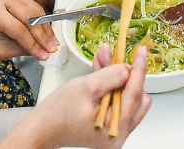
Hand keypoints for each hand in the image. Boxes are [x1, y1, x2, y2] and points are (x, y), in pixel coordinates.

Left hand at [0, 0, 58, 60]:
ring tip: (52, 42)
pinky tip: (47, 33)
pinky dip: (42, 20)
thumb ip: (19, 49)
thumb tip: (40, 51)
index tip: (44, 55)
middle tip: (52, 49)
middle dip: (43, 35)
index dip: (33, 44)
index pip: (19, 29)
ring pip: (35, 11)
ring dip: (45, 28)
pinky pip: (34, 7)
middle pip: (30, 17)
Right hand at [3, 45, 150, 148]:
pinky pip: (116, 102)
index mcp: (116, 128)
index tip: (142, 50)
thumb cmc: (57, 113)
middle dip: (125, 74)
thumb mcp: (85, 87)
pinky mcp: (108, 127)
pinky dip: (110, 86)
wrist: (41, 128)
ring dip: (116, 77)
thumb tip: (128, 68)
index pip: (135, 93)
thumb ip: (110, 76)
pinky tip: (101, 68)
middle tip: (114, 57)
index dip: (139, 69)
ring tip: (103, 58)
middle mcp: (119, 133)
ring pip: (126, 97)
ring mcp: (115, 131)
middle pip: (135, 96)